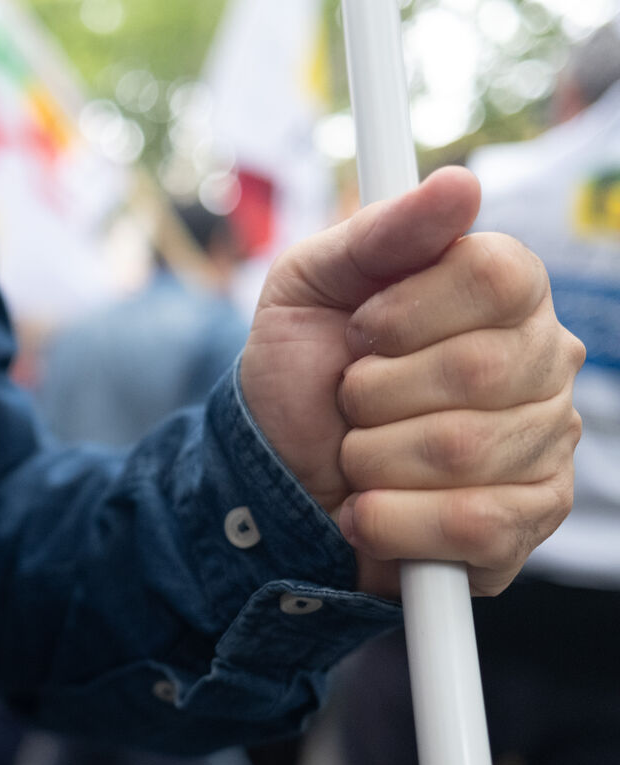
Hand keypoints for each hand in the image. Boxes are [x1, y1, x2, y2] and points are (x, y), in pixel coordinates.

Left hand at [241, 167, 583, 597]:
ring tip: (356, 456)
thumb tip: (458, 184)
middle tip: (350, 400)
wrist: (275, 473)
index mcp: (502, 291)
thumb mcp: (308, 286)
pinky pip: (473, 525)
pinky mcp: (527, 521)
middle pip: (481, 369)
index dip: (407, 311)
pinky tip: (366, 510)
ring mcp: (545, 443)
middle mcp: (542, 362)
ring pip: (466, 451)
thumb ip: (377, 234)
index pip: (498, 274)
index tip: (359, 331)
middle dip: (375, 393)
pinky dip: (392, 520)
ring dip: (372, 459)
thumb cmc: (301, 372)